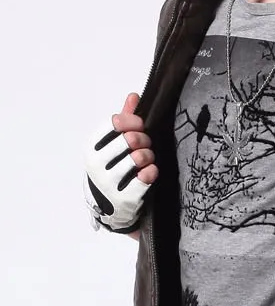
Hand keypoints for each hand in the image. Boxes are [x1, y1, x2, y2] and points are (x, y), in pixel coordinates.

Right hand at [85, 95, 157, 233]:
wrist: (110, 209)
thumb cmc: (113, 171)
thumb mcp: (113, 146)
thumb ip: (124, 121)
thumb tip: (133, 96)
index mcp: (92, 149)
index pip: (116, 122)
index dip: (133, 121)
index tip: (140, 126)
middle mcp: (96, 165)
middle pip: (130, 138)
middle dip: (144, 140)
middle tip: (146, 145)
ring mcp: (109, 183)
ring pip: (139, 157)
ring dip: (149, 157)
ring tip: (147, 160)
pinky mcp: (124, 198)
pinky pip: (147, 176)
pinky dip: (152, 172)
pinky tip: (149, 173)